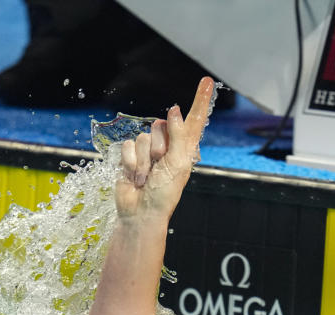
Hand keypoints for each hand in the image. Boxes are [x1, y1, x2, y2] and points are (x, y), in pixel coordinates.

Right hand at [115, 76, 214, 220]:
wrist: (141, 212)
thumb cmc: (164, 193)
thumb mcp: (177, 164)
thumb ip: (177, 136)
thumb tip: (174, 111)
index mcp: (185, 149)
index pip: (194, 120)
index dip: (200, 100)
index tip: (206, 81)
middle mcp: (168, 146)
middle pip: (162, 125)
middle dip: (159, 147)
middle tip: (159, 166)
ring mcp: (149, 150)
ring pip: (144, 135)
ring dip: (144, 159)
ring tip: (147, 176)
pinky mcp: (131, 155)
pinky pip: (128, 145)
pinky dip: (130, 162)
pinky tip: (134, 176)